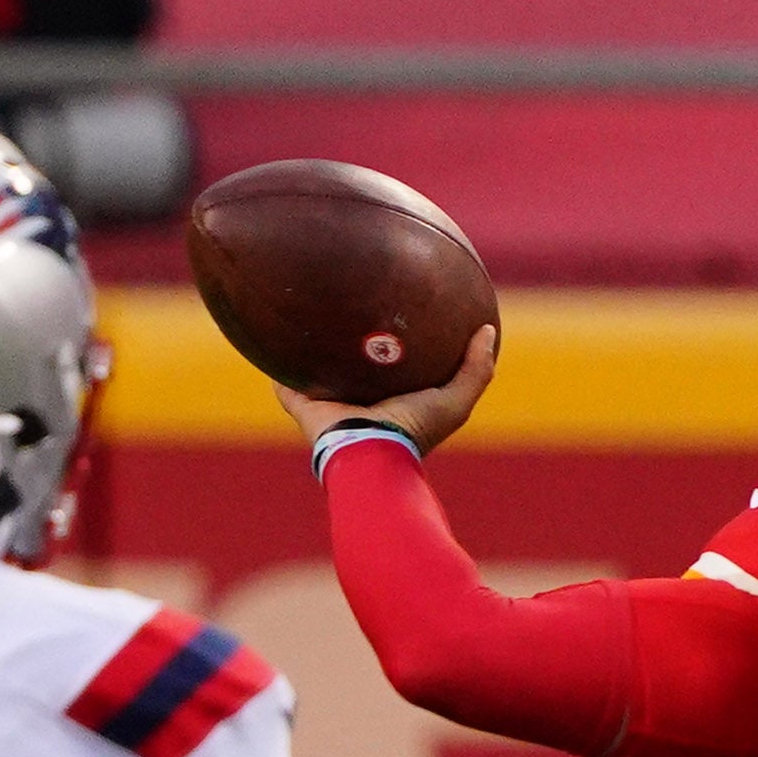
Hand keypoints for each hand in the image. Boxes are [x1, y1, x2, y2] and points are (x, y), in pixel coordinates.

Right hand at [276, 324, 498, 456]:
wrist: (372, 451)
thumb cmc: (414, 428)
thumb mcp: (456, 400)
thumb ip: (476, 369)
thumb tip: (487, 330)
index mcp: (391, 401)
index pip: (393, 370)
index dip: (397, 347)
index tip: (401, 315)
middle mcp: (360, 403)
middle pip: (352, 367)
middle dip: (351, 342)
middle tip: (352, 306)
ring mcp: (330, 405)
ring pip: (317, 371)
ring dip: (312, 350)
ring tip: (309, 312)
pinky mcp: (304, 406)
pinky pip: (285, 383)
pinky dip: (277, 366)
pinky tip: (270, 336)